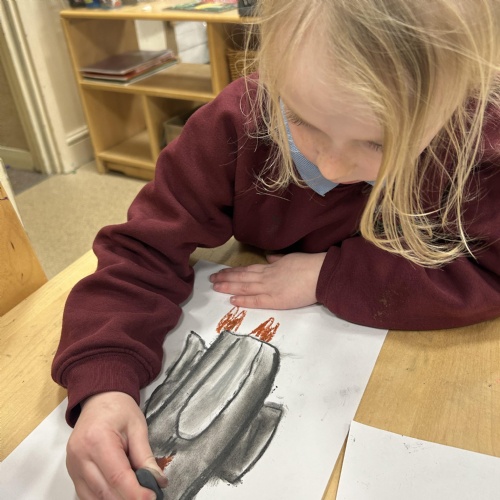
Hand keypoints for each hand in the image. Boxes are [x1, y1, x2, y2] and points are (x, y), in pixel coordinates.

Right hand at [66, 391, 166, 498]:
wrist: (99, 399)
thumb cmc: (119, 409)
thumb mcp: (137, 427)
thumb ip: (145, 456)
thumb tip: (157, 481)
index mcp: (98, 439)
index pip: (117, 476)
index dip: (135, 493)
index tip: (151, 498)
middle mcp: (80, 455)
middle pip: (104, 491)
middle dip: (128, 499)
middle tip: (147, 497)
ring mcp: (72, 466)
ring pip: (94, 498)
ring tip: (135, 495)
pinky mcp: (71, 472)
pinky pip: (86, 494)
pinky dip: (104, 498)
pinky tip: (119, 494)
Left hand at [209, 252, 325, 309]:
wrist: (320, 274)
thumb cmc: (309, 265)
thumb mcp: (291, 258)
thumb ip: (279, 259)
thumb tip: (270, 257)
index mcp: (271, 267)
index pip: (247, 269)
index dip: (233, 271)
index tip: (222, 272)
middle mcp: (266, 276)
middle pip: (242, 277)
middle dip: (225, 278)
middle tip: (211, 279)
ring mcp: (269, 288)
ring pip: (244, 286)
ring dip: (228, 286)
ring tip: (215, 287)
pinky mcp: (275, 299)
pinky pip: (255, 300)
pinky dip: (243, 299)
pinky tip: (232, 299)